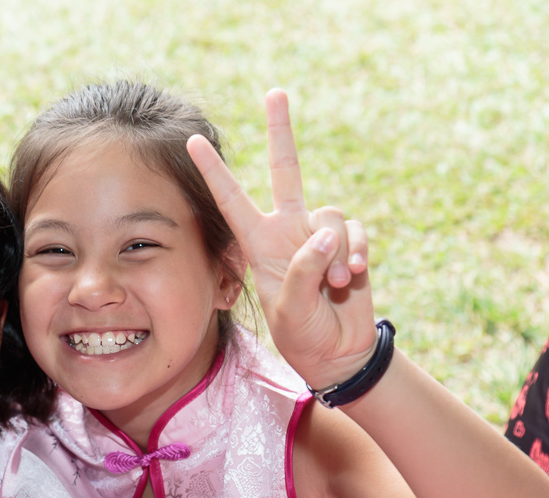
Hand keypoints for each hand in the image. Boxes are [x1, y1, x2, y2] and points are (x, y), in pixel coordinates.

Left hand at [187, 88, 373, 388]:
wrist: (338, 353)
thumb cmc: (301, 334)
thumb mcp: (289, 308)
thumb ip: (302, 269)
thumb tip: (327, 230)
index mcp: (258, 244)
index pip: (231, 200)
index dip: (214, 172)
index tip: (192, 143)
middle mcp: (287, 231)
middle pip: (286, 171)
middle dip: (281, 132)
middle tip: (275, 93)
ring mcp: (319, 235)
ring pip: (331, 214)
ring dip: (336, 250)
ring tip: (333, 284)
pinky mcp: (349, 244)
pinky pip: (355, 232)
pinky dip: (356, 253)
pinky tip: (352, 278)